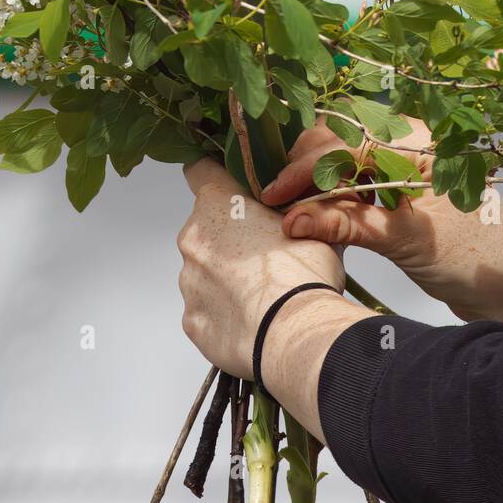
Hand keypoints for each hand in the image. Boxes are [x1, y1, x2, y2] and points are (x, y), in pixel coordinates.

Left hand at [177, 157, 345, 377]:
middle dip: (231, 236)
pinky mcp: (192, 320)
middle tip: (267, 254)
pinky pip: (207, 310)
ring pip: (206, 270)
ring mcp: (189, 281)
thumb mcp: (313, 223)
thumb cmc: (304, 271)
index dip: (213, 173)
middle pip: (208, 227)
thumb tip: (302, 209)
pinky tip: (252, 319)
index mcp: (219, 203)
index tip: (227, 183)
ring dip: (228, 276)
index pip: (199, 169)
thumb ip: (296, 209)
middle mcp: (194, 238)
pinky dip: (225, 312)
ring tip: (264, 294)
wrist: (295, 333)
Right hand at [260, 117, 502, 325]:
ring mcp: (412, 162)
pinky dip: (339, 192)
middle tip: (280, 200)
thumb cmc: (473, 261)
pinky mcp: (408, 185)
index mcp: (422, 142)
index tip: (274, 196)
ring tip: (297, 210)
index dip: (306, 169)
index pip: (347, 142)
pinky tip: (325, 214)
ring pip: (349, 155)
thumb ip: (347, 223)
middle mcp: (416, 142)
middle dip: (308, 166)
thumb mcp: (404, 241)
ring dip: (321, 180)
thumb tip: (291, 221)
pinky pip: (362, 176)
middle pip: (344, 137)